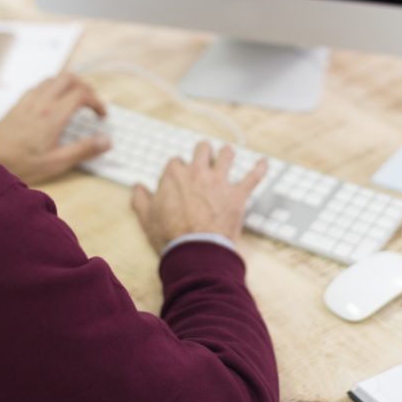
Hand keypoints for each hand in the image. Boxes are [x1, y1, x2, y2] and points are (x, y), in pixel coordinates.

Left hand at [0, 73, 109, 184]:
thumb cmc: (21, 164)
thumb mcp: (57, 162)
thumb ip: (83, 150)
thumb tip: (105, 141)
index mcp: (53, 115)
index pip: (82, 94)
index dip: (97, 101)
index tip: (100, 114)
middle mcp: (41, 102)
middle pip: (69, 78)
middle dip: (85, 86)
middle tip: (91, 101)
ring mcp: (28, 100)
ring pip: (53, 79)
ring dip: (68, 85)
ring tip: (75, 99)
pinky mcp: (18, 104)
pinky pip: (39, 86)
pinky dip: (52, 87)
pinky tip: (53, 102)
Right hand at [131, 141, 267, 254]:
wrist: (195, 252)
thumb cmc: (170, 236)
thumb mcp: (146, 218)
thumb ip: (140, 199)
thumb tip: (137, 187)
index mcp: (174, 175)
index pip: (176, 162)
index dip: (178, 171)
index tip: (179, 181)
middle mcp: (197, 172)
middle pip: (202, 149)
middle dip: (203, 153)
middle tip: (204, 160)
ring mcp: (219, 181)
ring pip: (227, 154)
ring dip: (227, 154)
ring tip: (228, 155)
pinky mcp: (237, 194)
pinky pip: (253, 177)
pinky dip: (260, 169)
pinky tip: (264, 163)